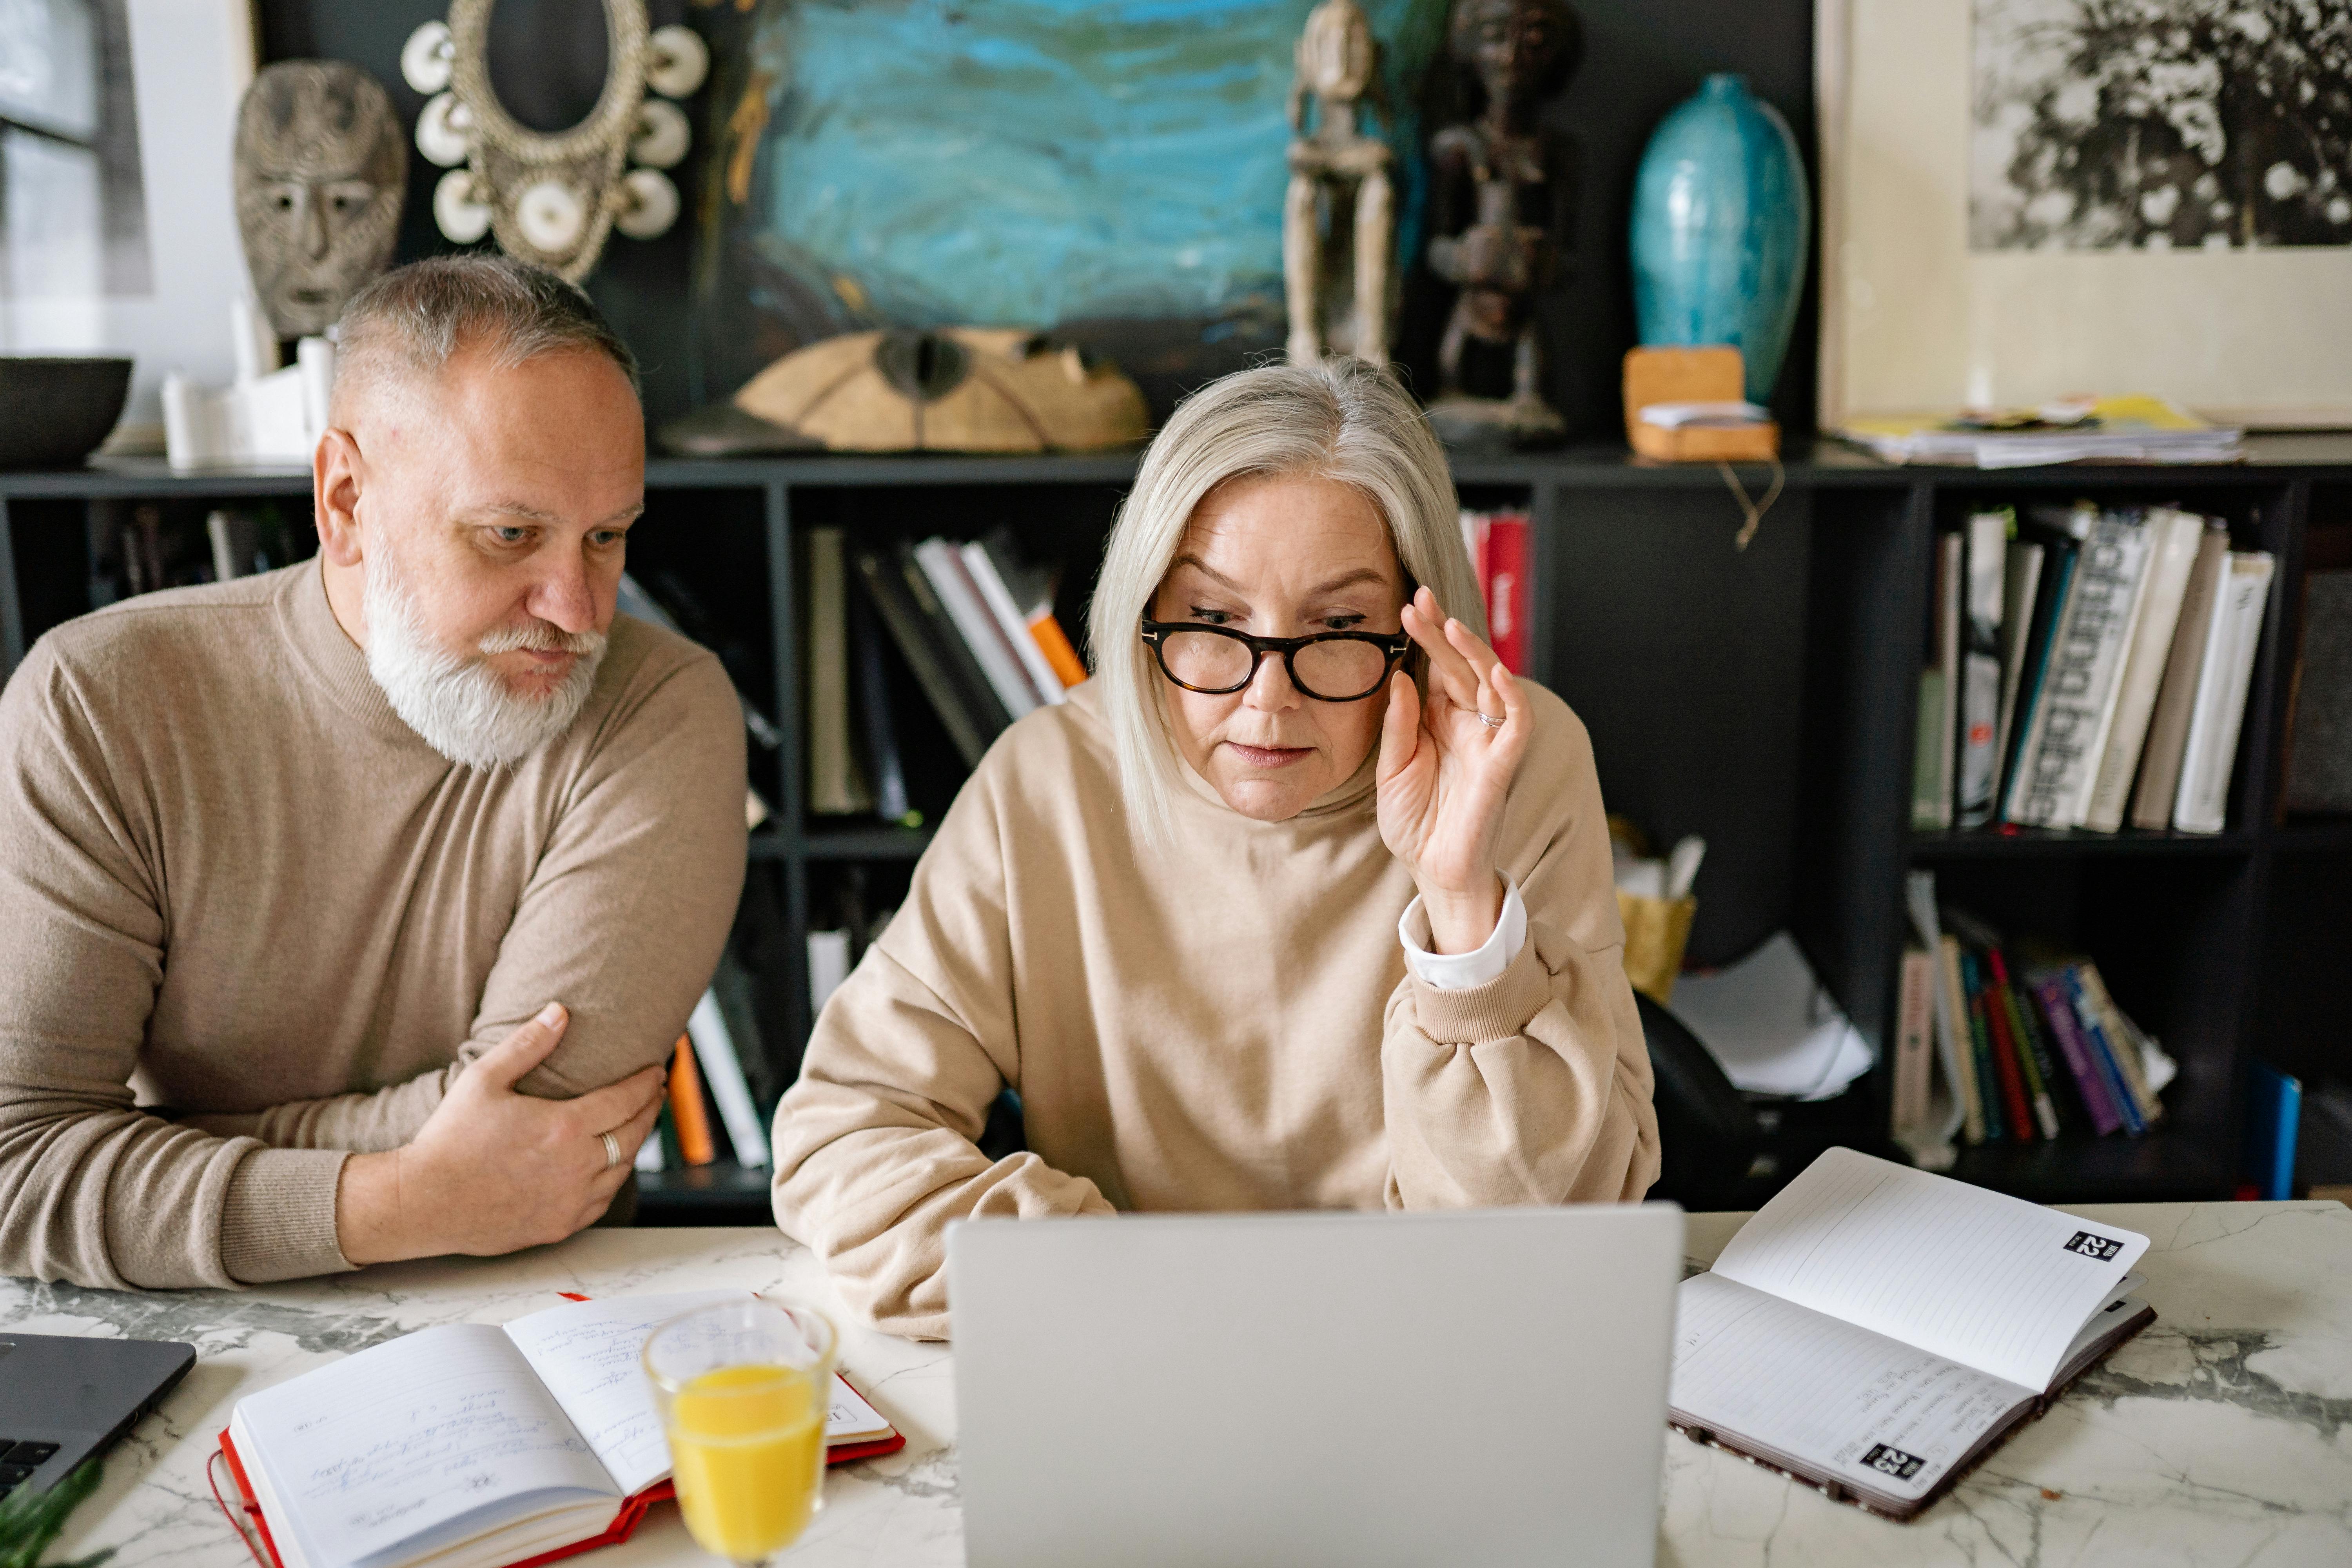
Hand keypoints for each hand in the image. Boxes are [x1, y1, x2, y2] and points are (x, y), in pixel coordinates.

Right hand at [336, 1003, 666, 1264]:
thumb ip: (527, 1043)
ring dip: (634, 1145)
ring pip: (622, 1169)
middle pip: (633, 1134)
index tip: (656, 1071)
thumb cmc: (449, 1139)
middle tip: (656, 1094)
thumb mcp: (483, 1079)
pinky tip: (609, 1168)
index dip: (646, 1083)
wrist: (423, 1201)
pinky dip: (612, 1180)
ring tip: (637, 1125)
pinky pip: (602, 1201)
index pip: (626, 1100)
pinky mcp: (559, 1226)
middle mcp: (576, 1166)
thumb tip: (559, 1011)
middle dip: (650, 1110)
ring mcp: (570, 1200)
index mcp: (564, 1127)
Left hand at [1375, 586, 1530, 954]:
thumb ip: (1398, 725)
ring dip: (1474, 653)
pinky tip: (1494, 673)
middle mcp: (1467, 725)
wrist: (1431, 870)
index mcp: (1439, 721)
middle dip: (1443, 633)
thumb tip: (1400, 678)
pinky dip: (1510, 697)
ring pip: (1491, 685)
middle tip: (1420, 601)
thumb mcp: (1390, 769)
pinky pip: (1515, 725)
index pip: (1438, 668)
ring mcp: (1487, 742)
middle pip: (1461, 667)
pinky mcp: (1501, 765)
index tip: (1407, 605)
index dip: (1427, 636)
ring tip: (1450, 624)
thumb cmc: (1413, 822)